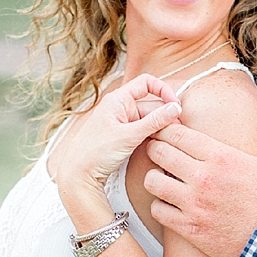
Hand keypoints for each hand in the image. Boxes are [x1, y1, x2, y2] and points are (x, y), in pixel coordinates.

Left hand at [47, 73, 181, 195]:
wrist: (79, 174)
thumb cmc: (96, 152)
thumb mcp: (129, 135)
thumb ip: (155, 121)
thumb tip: (176, 108)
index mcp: (118, 99)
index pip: (147, 82)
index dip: (164, 90)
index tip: (175, 106)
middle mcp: (120, 107)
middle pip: (152, 104)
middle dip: (166, 115)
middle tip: (178, 131)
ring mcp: (123, 121)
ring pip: (150, 119)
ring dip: (161, 128)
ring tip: (170, 141)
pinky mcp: (124, 134)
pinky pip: (145, 130)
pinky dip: (154, 135)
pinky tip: (160, 145)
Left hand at [143, 111, 256, 256]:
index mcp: (221, 157)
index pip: (177, 134)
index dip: (165, 130)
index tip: (165, 134)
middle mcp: (203, 177)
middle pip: (159, 153)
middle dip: (155, 149)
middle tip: (159, 154)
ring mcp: (194, 203)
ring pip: (152, 181)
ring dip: (155, 178)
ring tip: (163, 180)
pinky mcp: (189, 227)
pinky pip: (158, 210)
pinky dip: (160, 206)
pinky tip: (170, 205)